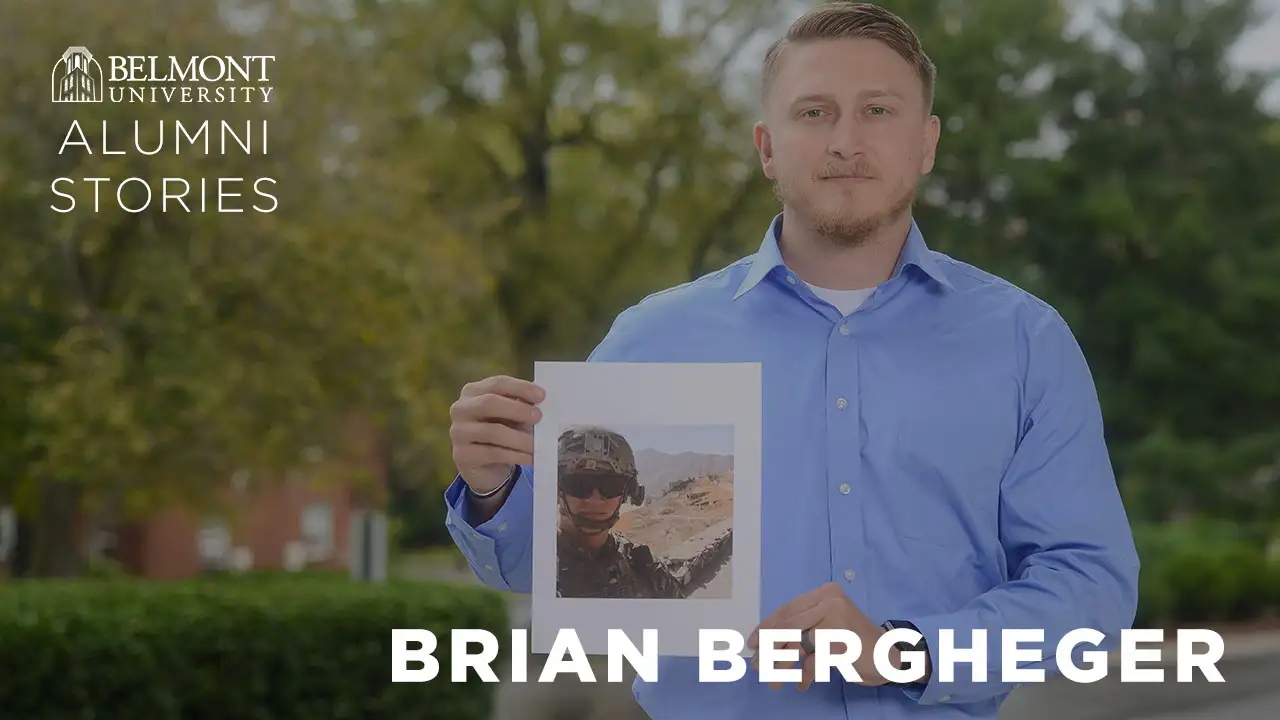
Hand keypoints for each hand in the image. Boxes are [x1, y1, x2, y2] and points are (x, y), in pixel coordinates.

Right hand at [449, 375, 544, 493]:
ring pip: (492, 432)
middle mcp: (461, 409)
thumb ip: (523, 405)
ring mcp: (458, 432)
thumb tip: (543, 399)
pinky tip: (530, 458)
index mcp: (473, 392)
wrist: (486, 467)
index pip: (497, 383)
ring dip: (520, 438)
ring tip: (538, 444)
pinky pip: (493, 453)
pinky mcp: (462, 455)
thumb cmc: (503, 432)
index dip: (520, 388)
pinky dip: (515, 455)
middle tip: (539, 417)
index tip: (542, 395)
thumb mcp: (512, 416)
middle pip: (489, 403)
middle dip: (517, 409)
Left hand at [746, 582, 906, 690]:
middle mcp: (830, 601)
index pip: (787, 609)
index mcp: (824, 593)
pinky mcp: (842, 642)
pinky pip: (813, 661)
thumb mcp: (827, 625)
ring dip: (782, 665)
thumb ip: (802, 626)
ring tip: (775, 680)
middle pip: (788, 626)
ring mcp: (837, 620)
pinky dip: (805, 675)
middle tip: (757, 665)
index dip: (766, 626)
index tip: (752, 642)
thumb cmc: (854, 641)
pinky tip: (802, 684)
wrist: (890, 656)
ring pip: (797, 644)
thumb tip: (763, 639)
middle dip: (768, 648)